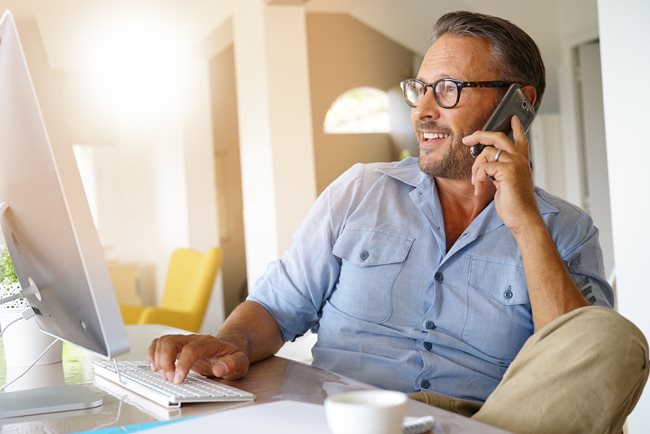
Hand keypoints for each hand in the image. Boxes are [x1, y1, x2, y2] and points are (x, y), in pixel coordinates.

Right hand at [147, 334, 249, 383]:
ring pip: (163, 341)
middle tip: (169, 379)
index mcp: (209, 343)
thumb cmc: (232, 357)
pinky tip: (155, 367)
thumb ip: (233, 365)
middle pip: (171, 341)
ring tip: (163, 375)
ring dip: (157, 359)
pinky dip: (152, 354)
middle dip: (165, 361)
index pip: (191, 349)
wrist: (228, 349)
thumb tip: (220, 368)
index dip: (182, 364)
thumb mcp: (240, 363)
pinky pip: (159, 343)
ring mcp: (183, 341)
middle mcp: (193, 339)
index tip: (178, 380)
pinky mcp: (176, 346)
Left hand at [462, 116, 540, 232]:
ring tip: (477, 183)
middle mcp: (520, 159)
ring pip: (486, 153)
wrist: (523, 218)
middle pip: (498, 137)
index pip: (520, 139)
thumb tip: (484, 165)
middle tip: (467, 139)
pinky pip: (484, 167)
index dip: (516, 127)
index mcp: (522, 162)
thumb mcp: (506, 184)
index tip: (512, 118)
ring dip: (475, 168)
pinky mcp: (508, 170)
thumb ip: (499, 171)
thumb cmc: (515, 205)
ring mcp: (515, 163)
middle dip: (480, 135)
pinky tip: (480, 189)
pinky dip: (478, 178)